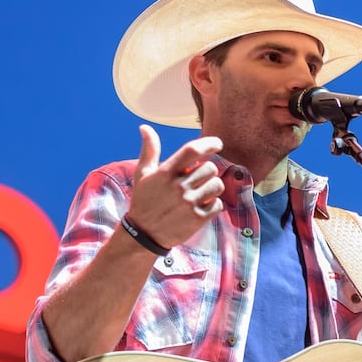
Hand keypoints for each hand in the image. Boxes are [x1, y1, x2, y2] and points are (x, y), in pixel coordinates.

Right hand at [126, 125, 225, 249]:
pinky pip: (218, 205)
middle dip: (207, 172)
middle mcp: (178, 187)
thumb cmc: (144, 200)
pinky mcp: (197, 219)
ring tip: (200, 193)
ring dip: (212, 188)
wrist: (143, 234)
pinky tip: (200, 207)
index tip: (218, 143)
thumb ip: (149, 150)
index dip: (209, 143)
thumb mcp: (143, 174)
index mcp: (165, 173)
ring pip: (217, 185)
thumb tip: (145, 127)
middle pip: (210, 168)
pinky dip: (213, 205)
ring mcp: (188, 203)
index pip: (192, 150)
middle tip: (197, 180)